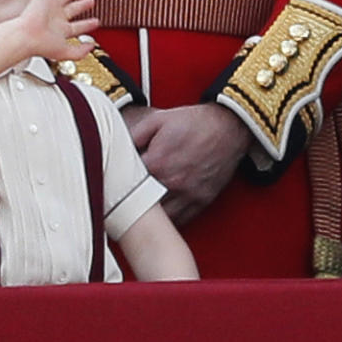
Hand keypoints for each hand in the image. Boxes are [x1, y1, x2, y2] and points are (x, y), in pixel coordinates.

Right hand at [16, 0, 99, 59]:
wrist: (27, 36)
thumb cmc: (42, 45)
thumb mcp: (66, 52)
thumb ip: (80, 52)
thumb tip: (92, 47)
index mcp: (62, 31)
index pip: (78, 27)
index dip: (87, 24)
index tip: (95, 22)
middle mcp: (56, 18)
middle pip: (72, 10)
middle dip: (82, 5)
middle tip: (91, 1)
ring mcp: (50, 6)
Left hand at [125, 104, 250, 225]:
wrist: (227, 127)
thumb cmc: (192, 122)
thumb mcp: (158, 119)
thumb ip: (134, 135)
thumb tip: (118, 149)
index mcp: (157, 162)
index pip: (128, 183)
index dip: (119, 183)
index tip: (114, 183)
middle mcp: (172, 183)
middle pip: (142, 204)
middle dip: (132, 202)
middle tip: (123, 200)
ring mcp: (188, 195)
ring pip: (161, 219)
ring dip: (150, 216)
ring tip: (141, 209)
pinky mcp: (201, 202)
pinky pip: (180, 221)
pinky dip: (168, 221)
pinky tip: (161, 213)